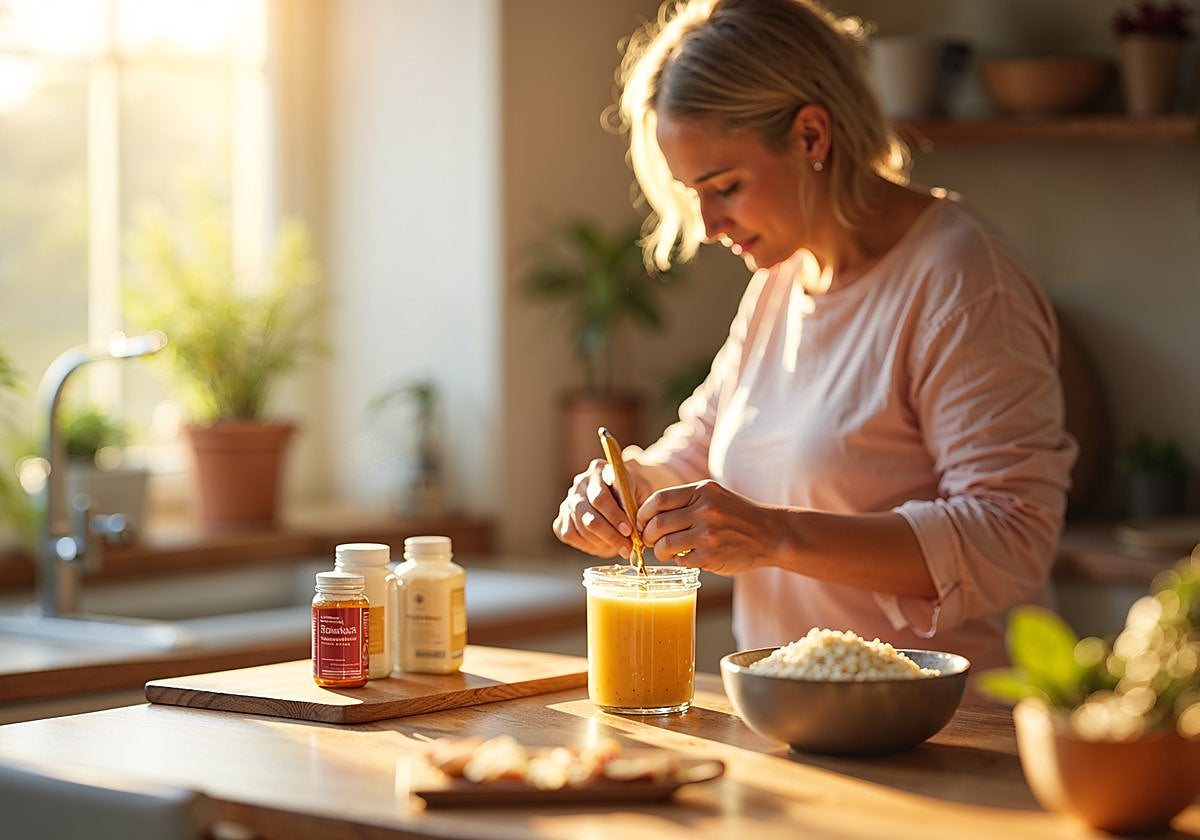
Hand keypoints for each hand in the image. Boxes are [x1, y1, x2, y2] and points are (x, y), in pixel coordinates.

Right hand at [553, 458, 651, 560]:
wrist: (621, 496)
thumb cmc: (634, 494)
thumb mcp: (642, 492)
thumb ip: (636, 506)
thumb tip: (632, 529)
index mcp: (599, 469)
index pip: (601, 496)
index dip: (615, 515)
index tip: (629, 530)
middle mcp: (581, 482)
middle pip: (590, 514)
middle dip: (611, 534)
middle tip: (628, 546)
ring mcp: (569, 499)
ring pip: (581, 527)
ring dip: (603, 542)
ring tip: (622, 548)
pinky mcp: (562, 517)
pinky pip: (570, 535)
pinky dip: (588, 544)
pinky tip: (605, 544)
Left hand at [638, 479, 785, 574]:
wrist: (770, 534)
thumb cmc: (736, 516)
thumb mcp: (713, 497)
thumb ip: (684, 502)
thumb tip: (647, 517)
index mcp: (702, 491)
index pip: (658, 499)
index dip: (643, 514)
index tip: (642, 523)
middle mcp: (705, 510)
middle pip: (657, 524)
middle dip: (648, 535)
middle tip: (650, 541)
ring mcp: (709, 534)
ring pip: (665, 545)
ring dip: (659, 552)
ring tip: (666, 552)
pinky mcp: (712, 556)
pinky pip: (681, 561)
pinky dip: (679, 562)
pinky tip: (688, 558)